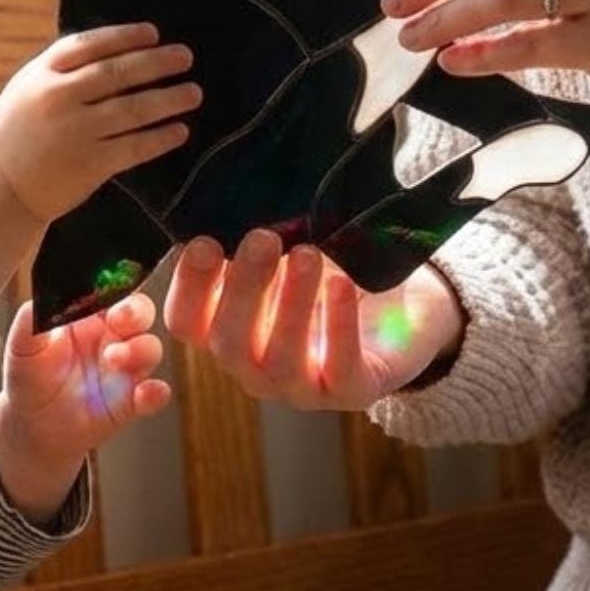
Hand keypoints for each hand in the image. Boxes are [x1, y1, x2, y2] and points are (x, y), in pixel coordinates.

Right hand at [0, 23, 200, 225]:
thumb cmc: (14, 136)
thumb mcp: (26, 91)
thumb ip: (61, 72)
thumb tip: (113, 51)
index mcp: (40, 76)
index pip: (88, 45)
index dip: (124, 37)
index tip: (152, 33)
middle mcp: (58, 99)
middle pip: (117, 73)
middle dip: (156, 62)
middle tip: (185, 56)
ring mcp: (76, 133)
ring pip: (133, 110)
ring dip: (168, 99)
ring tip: (194, 92)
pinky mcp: (90, 165)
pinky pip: (134, 147)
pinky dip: (160, 138)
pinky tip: (179, 130)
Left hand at [0, 293, 170, 520]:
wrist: (32, 426)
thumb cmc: (31, 378)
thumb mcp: (22, 348)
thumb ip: (30, 323)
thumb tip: (37, 302)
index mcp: (88, 315)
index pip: (110, 289)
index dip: (113, 284)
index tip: (108, 284)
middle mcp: (112, 336)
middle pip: (140, 311)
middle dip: (136, 311)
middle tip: (120, 318)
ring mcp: (125, 367)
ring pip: (150, 347)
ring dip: (139, 349)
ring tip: (113, 359)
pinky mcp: (132, 400)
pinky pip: (155, 393)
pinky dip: (156, 392)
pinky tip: (147, 393)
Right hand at [163, 230, 463, 410]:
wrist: (402, 309)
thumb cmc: (328, 274)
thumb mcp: (286, 254)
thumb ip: (255, 241)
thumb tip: (227, 199)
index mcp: (229, 330)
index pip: (187, 321)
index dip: (188, 287)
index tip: (205, 241)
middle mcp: (255, 366)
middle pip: (228, 342)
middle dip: (243, 289)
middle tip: (262, 238)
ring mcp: (302, 387)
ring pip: (280, 361)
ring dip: (290, 307)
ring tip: (307, 255)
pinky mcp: (353, 391)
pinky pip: (341, 371)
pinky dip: (339, 327)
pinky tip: (342, 287)